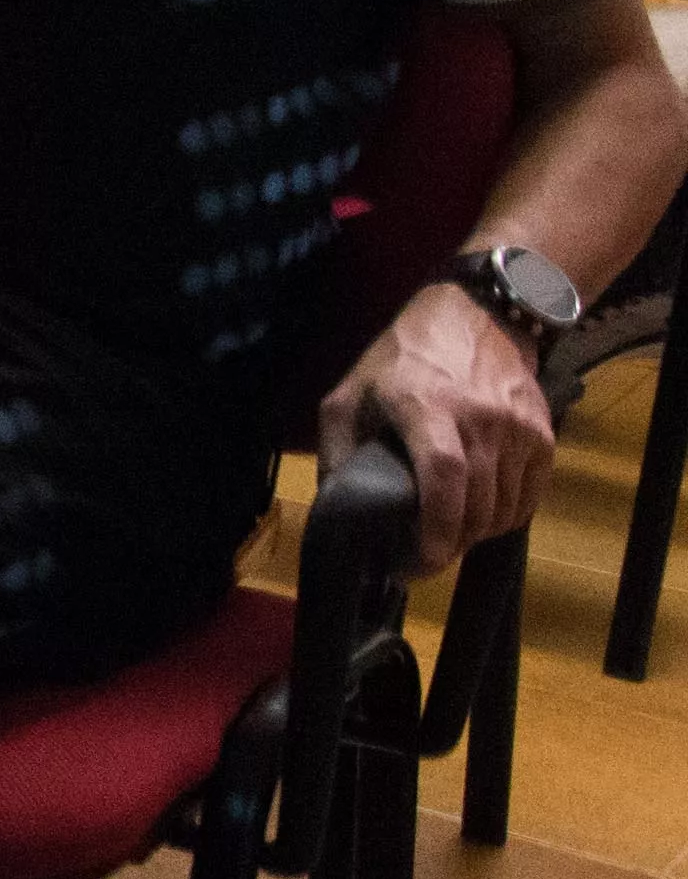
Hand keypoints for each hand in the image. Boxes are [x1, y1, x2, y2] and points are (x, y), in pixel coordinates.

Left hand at [328, 281, 558, 567]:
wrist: (475, 316)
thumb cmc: (402, 358)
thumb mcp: (350, 393)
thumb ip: (338, 448)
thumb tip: (336, 503)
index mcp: (428, 408)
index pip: (443, 479)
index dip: (436, 529)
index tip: (420, 562)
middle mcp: (481, 419)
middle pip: (478, 504)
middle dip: (453, 543)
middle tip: (426, 557)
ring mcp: (518, 426)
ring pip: (507, 506)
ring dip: (480, 533)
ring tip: (452, 537)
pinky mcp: (544, 431)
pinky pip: (532, 494)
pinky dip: (509, 515)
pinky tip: (483, 516)